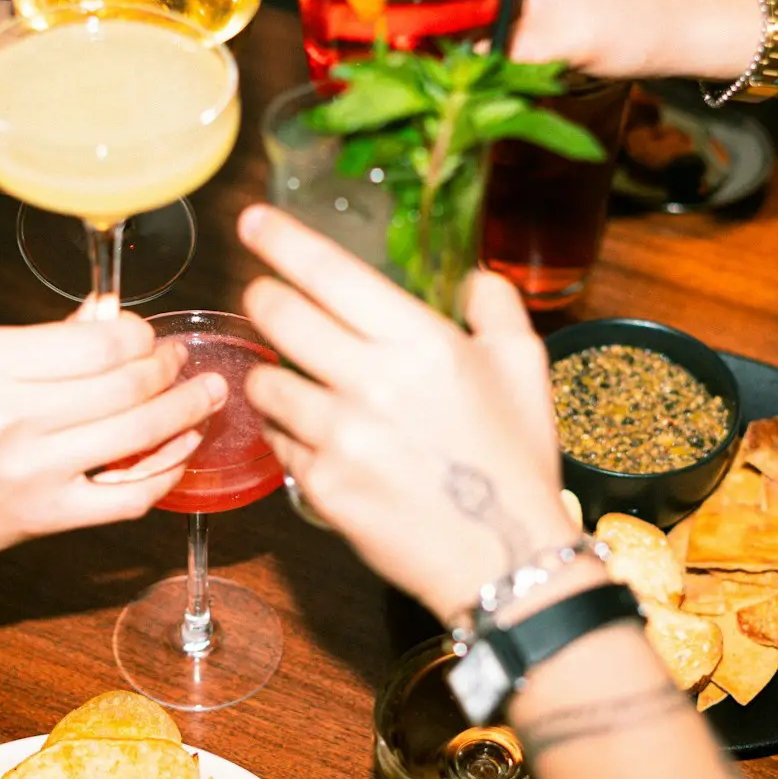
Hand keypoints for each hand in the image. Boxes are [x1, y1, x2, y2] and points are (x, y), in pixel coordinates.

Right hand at [0, 312, 225, 578]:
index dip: (139, 335)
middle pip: (127, 386)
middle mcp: (13, 418)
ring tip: (207, 396)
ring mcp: (32, 473)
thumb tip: (111, 315)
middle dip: (170, 368)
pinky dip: (165, 472)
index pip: (98, 342)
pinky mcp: (45, 517)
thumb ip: (43, 340)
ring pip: (138, 436)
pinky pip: (127, 497)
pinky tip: (179, 451)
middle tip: (183, 361)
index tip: (147, 335)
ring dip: (186, 413)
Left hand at [236, 204, 575, 619]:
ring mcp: (340, 438)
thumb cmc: (516, 459)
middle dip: (263, 297)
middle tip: (266, 296)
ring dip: (272, 371)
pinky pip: (279, 441)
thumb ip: (494, 306)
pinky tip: (315, 434)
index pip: (329, 273)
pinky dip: (288, 431)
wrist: (505, 557)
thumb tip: (471, 277)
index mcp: (421, 342)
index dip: (281, 240)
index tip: (252, 221)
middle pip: (278, 316)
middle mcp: (372, 382)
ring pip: (266, 381)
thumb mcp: (524, 366)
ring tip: (295, 377)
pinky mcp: (321, 486)